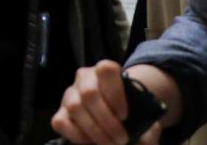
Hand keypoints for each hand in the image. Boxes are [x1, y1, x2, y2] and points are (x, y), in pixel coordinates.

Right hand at [52, 60, 170, 144]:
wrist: (118, 120)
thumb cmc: (131, 117)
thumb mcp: (143, 119)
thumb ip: (145, 126)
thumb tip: (140, 137)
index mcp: (106, 72)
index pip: (106, 70)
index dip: (115, 93)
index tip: (125, 116)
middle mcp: (84, 79)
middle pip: (89, 93)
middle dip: (106, 121)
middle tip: (121, 140)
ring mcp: (69, 95)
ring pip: (74, 107)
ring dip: (94, 131)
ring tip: (109, 143)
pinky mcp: (60, 113)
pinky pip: (61, 122)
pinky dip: (76, 136)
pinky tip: (91, 142)